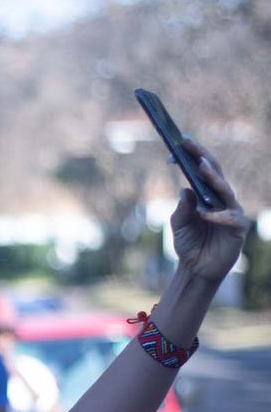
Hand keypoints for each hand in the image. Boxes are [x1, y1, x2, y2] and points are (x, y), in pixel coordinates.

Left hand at [169, 138, 250, 284]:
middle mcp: (220, 199)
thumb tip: (185, 189)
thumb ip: (182, 208)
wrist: (197, 268)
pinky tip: (204, 214)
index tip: (174, 149)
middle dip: (201, 157)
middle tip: (187, 143)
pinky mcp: (237, 227)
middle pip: (214, 173)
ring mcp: (231, 211)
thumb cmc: (189, 244)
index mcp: (206, 195)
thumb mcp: (179, 224)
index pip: (201, 172)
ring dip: (212, 178)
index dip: (190, 158)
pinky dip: (216, 216)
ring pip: (224, 190)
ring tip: (200, 168)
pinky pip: (229, 218)